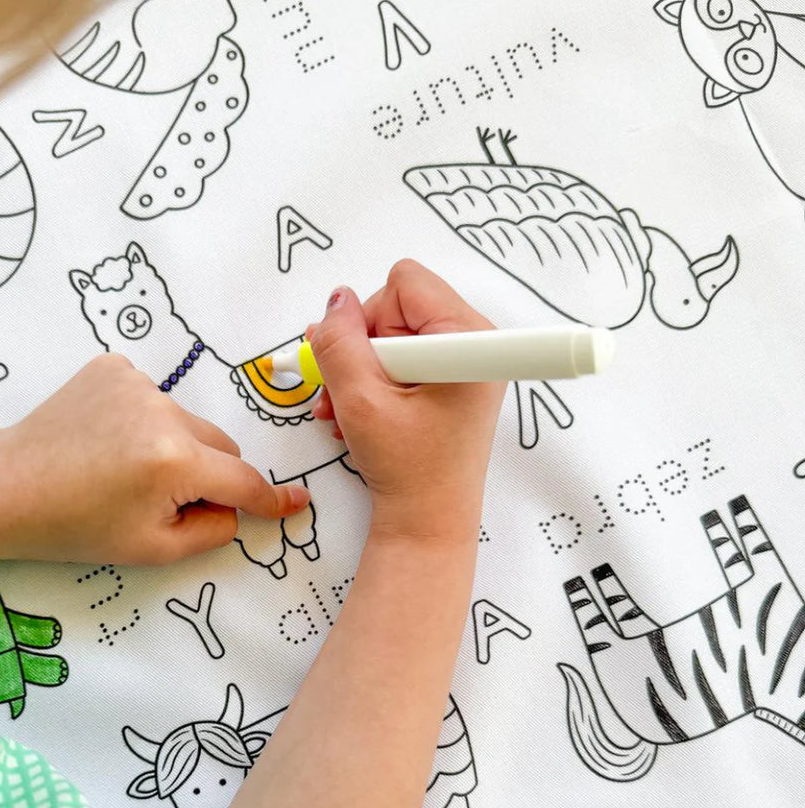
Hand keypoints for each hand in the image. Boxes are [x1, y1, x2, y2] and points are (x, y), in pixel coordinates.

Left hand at [0, 354, 309, 563]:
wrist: (7, 486)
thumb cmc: (75, 527)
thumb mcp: (153, 549)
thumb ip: (211, 529)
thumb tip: (236, 507)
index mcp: (175, 462)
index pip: (242, 481)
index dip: (271, 499)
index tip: (296, 502)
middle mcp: (164, 411)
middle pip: (219, 445)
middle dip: (207, 473)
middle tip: (162, 500)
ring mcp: (137, 382)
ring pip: (187, 421)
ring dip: (175, 445)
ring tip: (124, 468)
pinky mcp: (113, 367)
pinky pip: (154, 398)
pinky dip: (144, 420)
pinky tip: (108, 439)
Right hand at [309, 260, 504, 544]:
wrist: (427, 524)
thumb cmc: (408, 469)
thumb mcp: (360, 402)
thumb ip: (339, 344)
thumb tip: (336, 300)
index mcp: (466, 338)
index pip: (404, 284)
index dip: (369, 318)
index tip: (362, 365)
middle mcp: (472, 342)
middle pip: (394, 308)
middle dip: (360, 348)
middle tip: (343, 394)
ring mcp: (461, 363)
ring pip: (390, 336)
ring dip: (358, 370)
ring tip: (344, 411)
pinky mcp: (450, 381)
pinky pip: (400, 359)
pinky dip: (372, 383)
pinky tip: (360, 415)